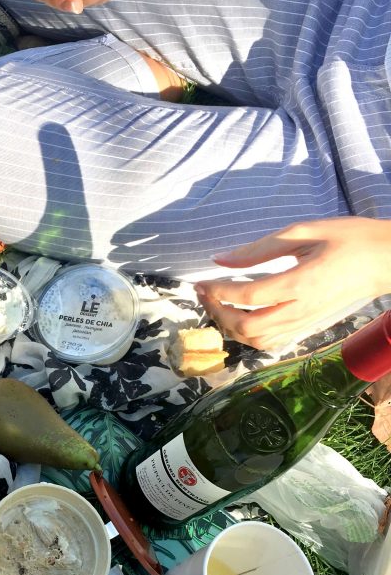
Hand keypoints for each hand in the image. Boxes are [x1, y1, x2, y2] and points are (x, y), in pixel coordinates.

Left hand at [195, 218, 390, 349]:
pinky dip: (248, 335)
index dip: (218, 291)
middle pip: (247, 326)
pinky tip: (240, 317)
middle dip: (219, 313)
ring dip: (231, 327)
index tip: (202, 282)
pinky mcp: (307, 327)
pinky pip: (271, 342)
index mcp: (300, 283)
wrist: (385, 260)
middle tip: (205, 294)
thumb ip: (259, 249)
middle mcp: (301, 310)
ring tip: (218, 306)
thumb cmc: (348, 239)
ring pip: (257, 341)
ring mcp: (305, 323)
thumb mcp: (303, 232)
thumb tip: (220, 259)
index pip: (247, 296)